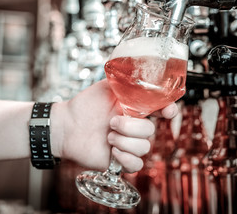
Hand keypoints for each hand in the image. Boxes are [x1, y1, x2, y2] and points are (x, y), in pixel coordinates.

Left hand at [55, 79, 177, 172]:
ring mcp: (128, 145)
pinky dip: (126, 158)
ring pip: (144, 147)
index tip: (168, 111)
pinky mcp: (120, 161)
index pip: (161, 110)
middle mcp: (134, 128)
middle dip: (131, 127)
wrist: (67, 124)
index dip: (169, 111)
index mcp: (135, 110)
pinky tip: (112, 151)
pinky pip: (136, 165)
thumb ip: (125, 81)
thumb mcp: (107, 86)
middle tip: (112, 122)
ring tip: (108, 136)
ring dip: (125, 141)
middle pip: (151, 131)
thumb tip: (140, 72)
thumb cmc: (85, 104)